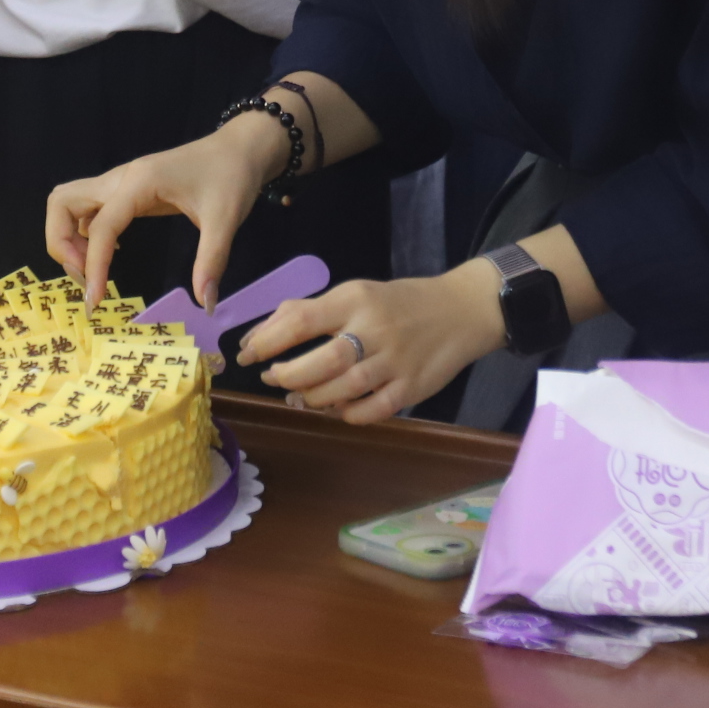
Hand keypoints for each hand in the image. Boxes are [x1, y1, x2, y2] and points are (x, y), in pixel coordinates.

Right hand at [46, 119, 276, 307]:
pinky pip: (89, 208)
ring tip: (91, 271)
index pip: (100, 228)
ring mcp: (121, 181)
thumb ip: (211, 261)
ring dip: (67, 236)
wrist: (241, 148)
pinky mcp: (128, 189)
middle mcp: (121, 179)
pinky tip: (110, 254)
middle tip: (85, 277)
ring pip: (69, 202)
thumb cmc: (232, 177)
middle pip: (62, 202)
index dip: (93, 266)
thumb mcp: (226, 220)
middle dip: (60, 242)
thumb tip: (204, 305)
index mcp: (139, 183)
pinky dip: (85, 232)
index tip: (96, 302)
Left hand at [236, 270, 502, 424]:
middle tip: (272, 379)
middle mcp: (375, 329)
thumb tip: (259, 334)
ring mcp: (396, 361)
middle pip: (321, 360)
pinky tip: (336, 407)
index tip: (247, 355)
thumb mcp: (356, 293)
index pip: (301, 320)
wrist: (461, 311)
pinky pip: (371, 411)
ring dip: (312, 397)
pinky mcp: (412, 388)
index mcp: (355, 300)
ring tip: (299, 396)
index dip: (266, 341)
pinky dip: (346, 414)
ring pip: (343, 389)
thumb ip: (311, 311)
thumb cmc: (398, 303)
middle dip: (287, 375)